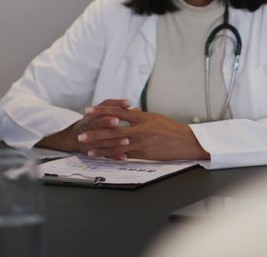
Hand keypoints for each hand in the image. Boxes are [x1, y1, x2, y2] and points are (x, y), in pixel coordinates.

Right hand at [37, 99, 131, 153]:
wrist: (75, 137)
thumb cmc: (94, 121)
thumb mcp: (101, 112)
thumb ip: (116, 108)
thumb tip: (134, 107)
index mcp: (93, 114)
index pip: (104, 106)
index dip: (116, 104)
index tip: (128, 104)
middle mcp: (89, 125)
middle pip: (97, 122)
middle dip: (107, 122)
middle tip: (118, 121)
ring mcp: (89, 139)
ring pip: (100, 140)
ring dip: (113, 141)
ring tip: (126, 141)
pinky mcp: (91, 151)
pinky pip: (103, 154)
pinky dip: (113, 155)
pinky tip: (124, 156)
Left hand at [77, 107, 209, 160]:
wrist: (185, 142)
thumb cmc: (171, 129)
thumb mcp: (155, 118)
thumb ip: (140, 115)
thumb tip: (128, 111)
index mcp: (142, 117)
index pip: (117, 111)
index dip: (101, 111)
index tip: (89, 111)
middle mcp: (140, 129)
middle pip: (112, 129)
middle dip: (95, 132)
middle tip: (81, 133)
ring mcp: (141, 142)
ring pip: (115, 144)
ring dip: (100, 146)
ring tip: (87, 148)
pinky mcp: (143, 153)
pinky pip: (124, 154)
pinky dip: (112, 155)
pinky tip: (103, 156)